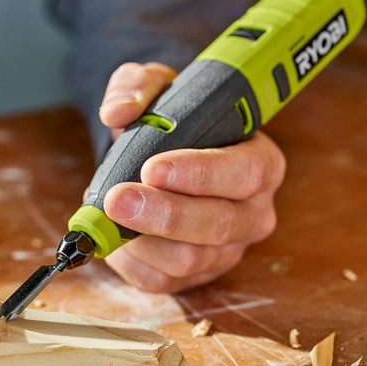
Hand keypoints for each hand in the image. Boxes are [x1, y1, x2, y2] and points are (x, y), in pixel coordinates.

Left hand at [98, 62, 285, 292]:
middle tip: (117, 199)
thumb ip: (139, 86)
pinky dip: (129, 262)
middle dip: (163, 214)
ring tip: (105, 213)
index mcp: (260, 163)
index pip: (244, 173)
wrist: (156, 153)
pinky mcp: (197, 275)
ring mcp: (228, 249)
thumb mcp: (158, 87)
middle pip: (218, 224)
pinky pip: (162, 281)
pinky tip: (112, 237)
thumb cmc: (170, 121)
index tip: (152, 168)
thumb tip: (116, 111)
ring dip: (140, 240)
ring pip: (188, 259)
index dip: (200, 173)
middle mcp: (253, 212)